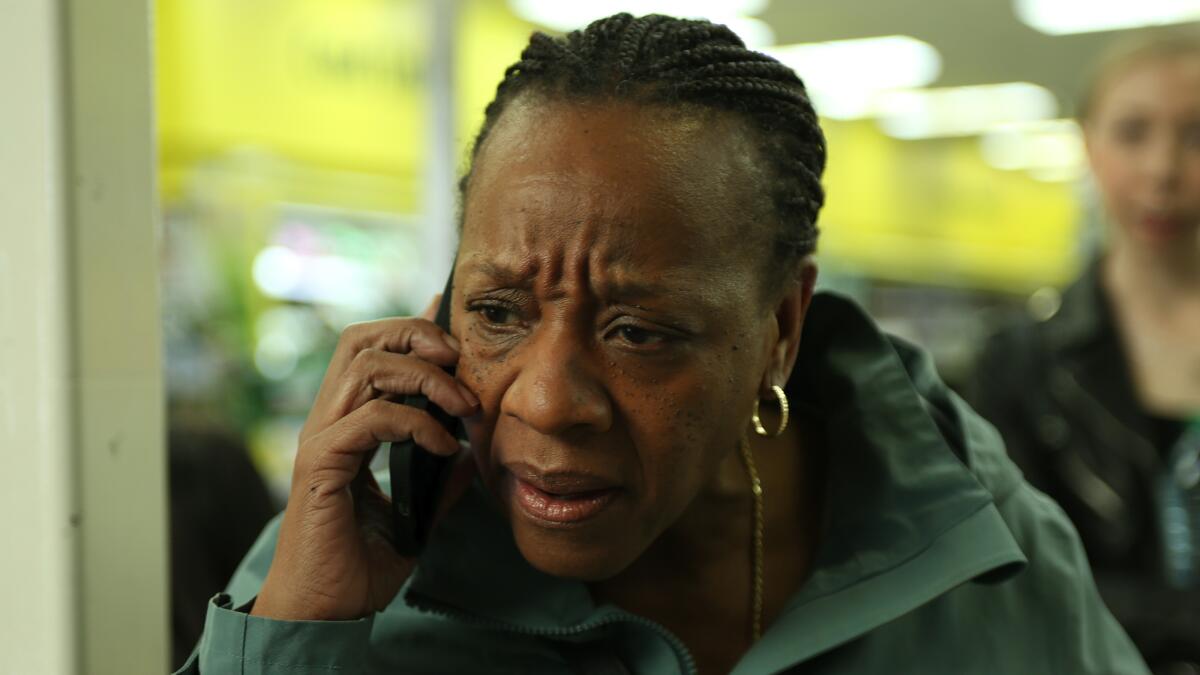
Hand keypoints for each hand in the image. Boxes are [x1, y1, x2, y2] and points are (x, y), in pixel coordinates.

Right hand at [252, 297, 478, 620]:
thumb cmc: (358, 566)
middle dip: (417, 334)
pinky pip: (373, 417)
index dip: (412, 330)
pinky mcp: (321, 464)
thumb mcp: (414, 514)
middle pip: (363, 340)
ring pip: (367, 366)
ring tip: (463, 406)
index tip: (456, 333)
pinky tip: (442, 444)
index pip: (370, 351)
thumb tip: (468, 452)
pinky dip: (417, 422)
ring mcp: (321, 439)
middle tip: (461, 360)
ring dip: (427, 376)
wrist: (325, 611)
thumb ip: (437, 479)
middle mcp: (328, 422)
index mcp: (345, 425)